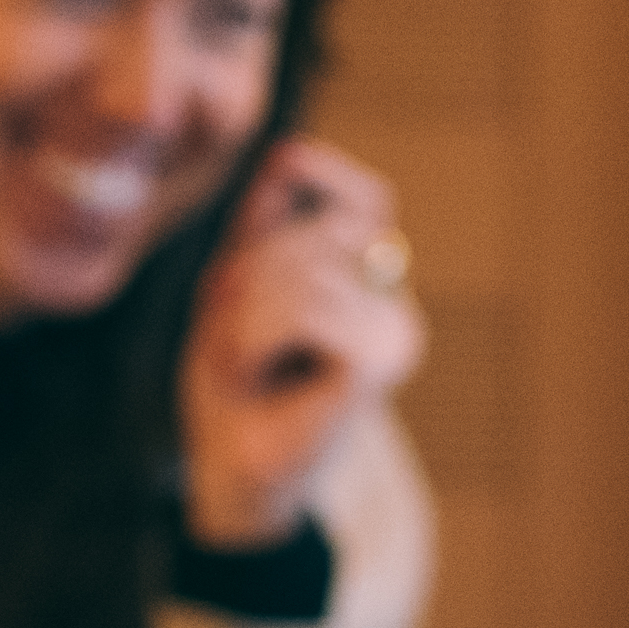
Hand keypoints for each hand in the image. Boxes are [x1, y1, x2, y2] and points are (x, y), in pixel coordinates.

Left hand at [176, 136, 418, 552]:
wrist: (234, 476)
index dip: (322, 183)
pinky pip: (304, 309)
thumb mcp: (235, 288)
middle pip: (316, 231)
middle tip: (237, 339)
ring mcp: (394, 332)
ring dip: (244, 313)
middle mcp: (394, 304)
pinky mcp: (378, 362)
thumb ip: (263, 225)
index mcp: (371, 284)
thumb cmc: (235, 388)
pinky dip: (257, 337)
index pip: (366, 200)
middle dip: (249, 274)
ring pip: (302, 269)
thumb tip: (288, 152)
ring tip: (245, 361)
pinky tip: (258, 373)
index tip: (271, 197)